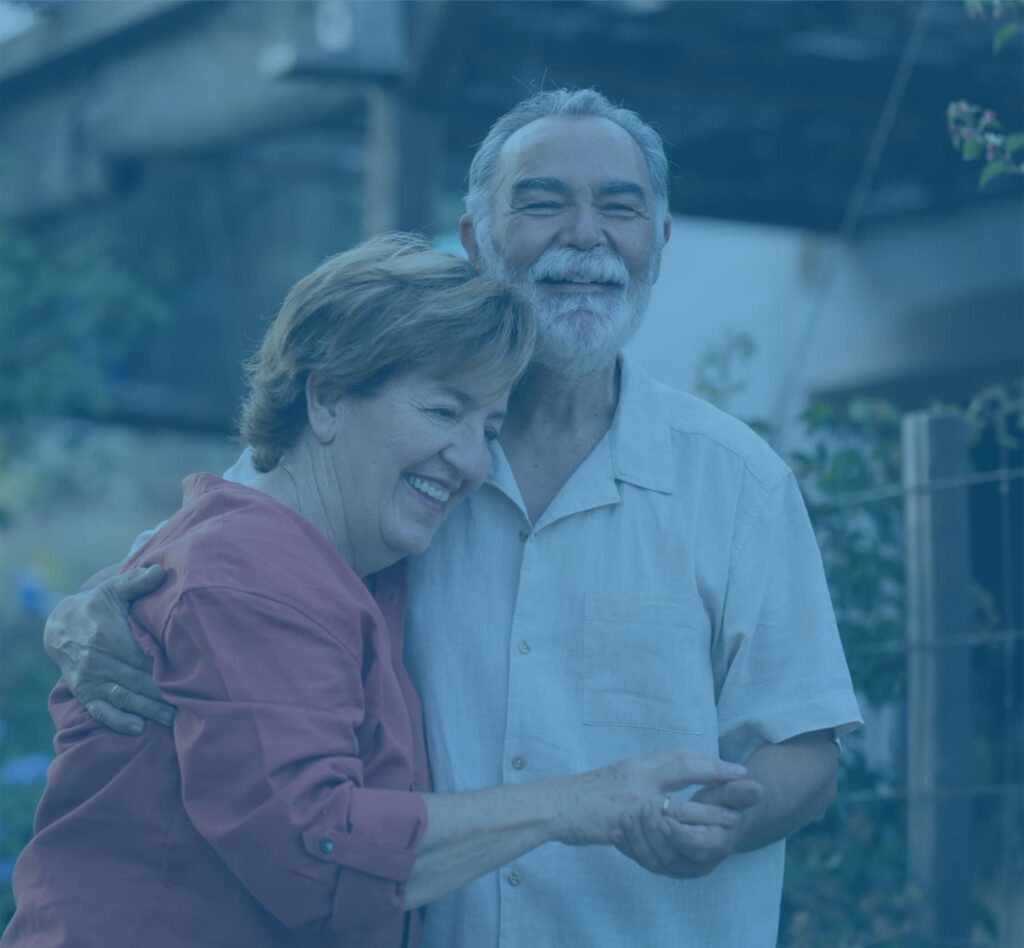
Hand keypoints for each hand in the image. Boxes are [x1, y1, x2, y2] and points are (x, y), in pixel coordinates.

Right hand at [43, 565, 173, 734]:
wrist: (61, 625)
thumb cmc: (98, 605)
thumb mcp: (115, 588)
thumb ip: (137, 581)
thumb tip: (159, 571)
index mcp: (109, 635)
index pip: (142, 655)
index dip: (164, 666)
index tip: (189, 674)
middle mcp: (99, 660)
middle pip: (137, 679)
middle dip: (163, 693)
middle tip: (191, 704)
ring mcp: (90, 678)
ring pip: (123, 697)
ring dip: (148, 709)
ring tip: (173, 719)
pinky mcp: (85, 691)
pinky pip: (100, 710)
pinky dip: (117, 720)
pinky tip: (137, 728)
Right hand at [556, 748, 747, 846]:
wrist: (556, 806)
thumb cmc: (582, 797)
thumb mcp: (613, 780)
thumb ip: (637, 782)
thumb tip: (655, 786)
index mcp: (636, 766)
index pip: (676, 755)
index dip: (703, 759)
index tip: (726, 763)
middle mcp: (638, 775)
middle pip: (683, 766)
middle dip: (714, 772)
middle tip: (741, 777)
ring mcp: (634, 798)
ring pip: (680, 803)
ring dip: (709, 810)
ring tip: (734, 818)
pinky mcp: (628, 820)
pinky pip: (662, 827)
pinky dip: (684, 833)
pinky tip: (699, 839)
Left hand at [612, 777, 763, 877]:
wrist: (719, 817)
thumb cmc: (725, 802)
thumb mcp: (732, 795)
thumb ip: (739, 793)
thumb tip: (755, 788)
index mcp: (716, 846)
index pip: (698, 848)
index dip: (680, 836)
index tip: (664, 818)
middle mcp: (698, 864)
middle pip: (670, 858)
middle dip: (652, 835)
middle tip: (639, 809)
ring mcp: (678, 866)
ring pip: (652, 862)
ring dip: (636, 841)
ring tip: (622, 819)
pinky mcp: (662, 862)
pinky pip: (642, 859)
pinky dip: (627, 848)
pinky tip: (614, 833)